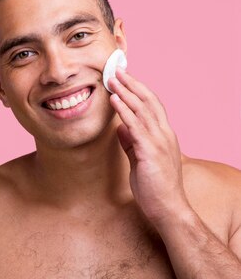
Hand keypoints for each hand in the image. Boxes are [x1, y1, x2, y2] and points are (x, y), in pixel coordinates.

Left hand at [108, 69, 190, 226]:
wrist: (167, 208)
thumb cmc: (154, 186)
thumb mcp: (140, 159)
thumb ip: (131, 142)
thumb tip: (120, 128)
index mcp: (164, 135)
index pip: (152, 105)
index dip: (138, 90)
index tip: (124, 78)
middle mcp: (165, 134)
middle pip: (148, 101)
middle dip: (132, 84)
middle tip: (116, 70)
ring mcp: (159, 142)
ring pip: (142, 109)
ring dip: (126, 92)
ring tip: (112, 79)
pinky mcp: (150, 151)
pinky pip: (136, 125)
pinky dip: (124, 110)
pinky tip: (114, 100)